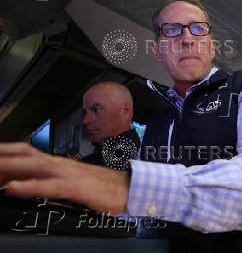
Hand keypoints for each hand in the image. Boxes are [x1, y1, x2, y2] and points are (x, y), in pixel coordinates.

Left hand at [0, 143, 129, 213]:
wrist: (128, 187)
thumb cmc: (101, 186)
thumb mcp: (71, 183)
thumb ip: (51, 183)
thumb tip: (32, 187)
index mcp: (58, 163)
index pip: (26, 153)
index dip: (6, 154)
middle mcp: (60, 164)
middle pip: (24, 154)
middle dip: (2, 154)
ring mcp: (68, 173)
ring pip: (33, 165)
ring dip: (7, 166)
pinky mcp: (76, 186)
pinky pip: (49, 185)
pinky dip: (30, 185)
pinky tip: (13, 188)